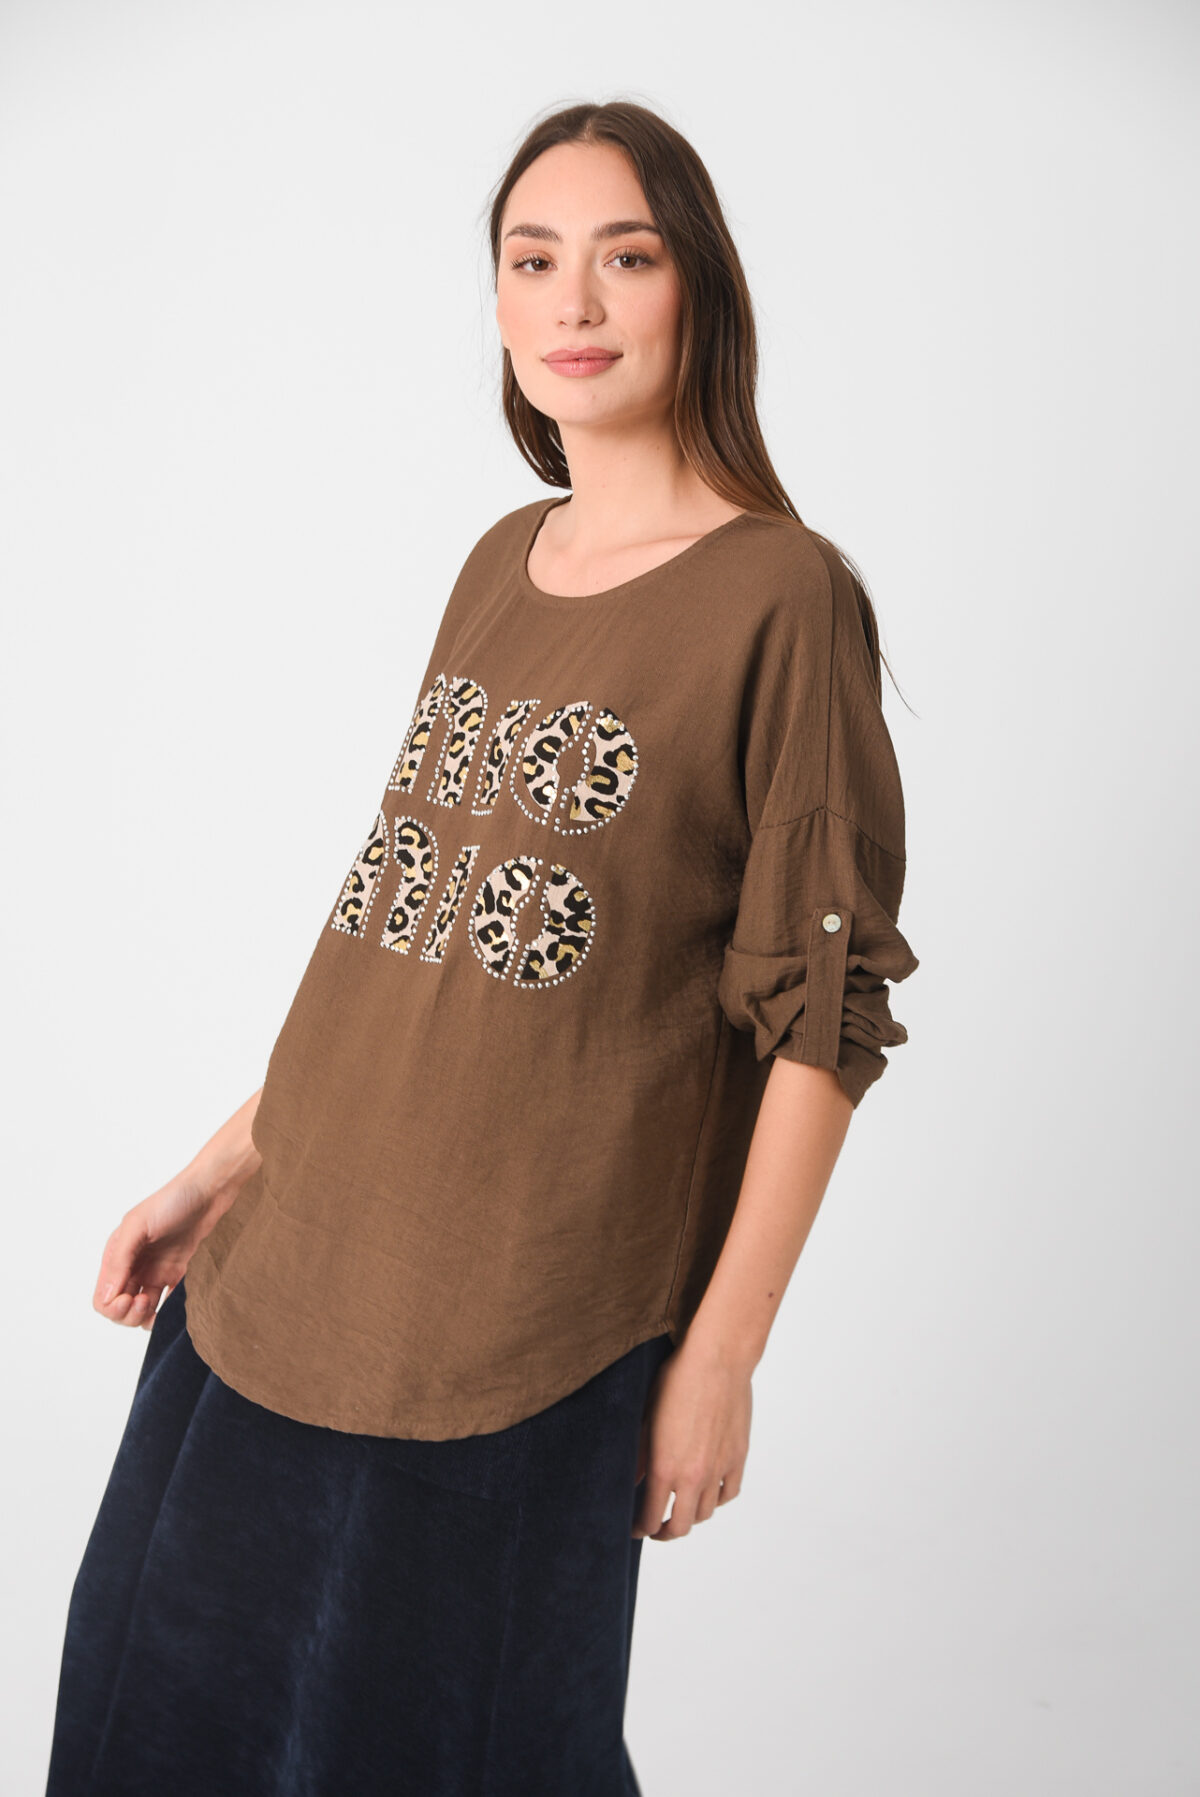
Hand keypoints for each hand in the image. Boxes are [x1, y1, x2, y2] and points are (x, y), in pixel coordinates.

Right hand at [92, 1170, 225, 1330]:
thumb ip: (119, 1260)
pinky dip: (170, 1312)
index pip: (103, 1297)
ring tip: (160, 1309)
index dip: (113, 1307)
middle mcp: (136, 1266)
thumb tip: (108, 1296)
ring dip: (147, 1318)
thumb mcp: (138, 1225)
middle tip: (145, 1303)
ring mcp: (158, 1271)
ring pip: (143, 1311)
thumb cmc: (173, 1199)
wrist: (212, 1191)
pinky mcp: (181, 1274)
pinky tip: (178, 1308)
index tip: (131, 1299)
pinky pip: (170, 1303)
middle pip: (120, 1309)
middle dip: (128, 1315)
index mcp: (119, 1255)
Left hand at [632, 1336, 751, 1539]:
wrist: (718, 1360)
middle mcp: (694, 1476)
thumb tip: (633, 1480)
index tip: (635, 1528)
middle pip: (681, 1526)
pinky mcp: (738, 1457)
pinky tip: (708, 1492)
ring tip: (681, 1508)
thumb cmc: (677, 1379)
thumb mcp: (647, 1415)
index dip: (640, 1528)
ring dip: (691, 1515)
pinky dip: (717, 1499)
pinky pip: (728, 1493)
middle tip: (656, 1527)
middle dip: (665, 1532)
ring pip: (706, 1512)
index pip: (651, 1517)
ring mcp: (719, 1468)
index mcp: (665, 1468)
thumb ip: (639, 1454)